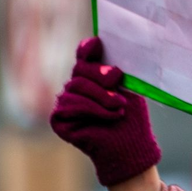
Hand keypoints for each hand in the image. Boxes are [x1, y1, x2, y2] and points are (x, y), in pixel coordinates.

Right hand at [50, 37, 160, 186]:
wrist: (131, 146)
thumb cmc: (132, 118)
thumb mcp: (128, 88)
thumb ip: (115, 70)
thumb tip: (109, 47)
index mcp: (93, 76)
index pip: (85, 56)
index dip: (87, 48)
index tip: (97, 44)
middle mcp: (77, 87)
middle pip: (80, 69)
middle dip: (100, 75)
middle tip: (117, 80)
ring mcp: (66, 103)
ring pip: (76, 86)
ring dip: (101, 96)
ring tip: (119, 108)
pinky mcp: (59, 120)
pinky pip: (69, 105)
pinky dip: (92, 109)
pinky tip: (109, 117)